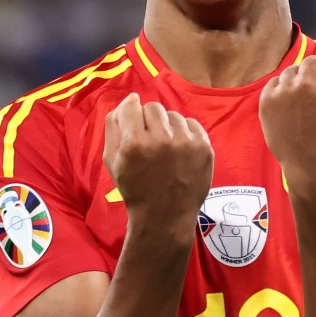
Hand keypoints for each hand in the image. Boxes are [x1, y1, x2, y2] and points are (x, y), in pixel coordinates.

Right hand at [103, 93, 213, 238]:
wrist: (164, 217)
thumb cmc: (134, 188)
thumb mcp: (111, 160)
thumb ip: (114, 126)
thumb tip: (129, 99)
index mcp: (134, 143)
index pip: (132, 106)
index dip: (131, 115)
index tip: (134, 127)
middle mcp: (161, 140)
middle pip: (153, 108)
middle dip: (148, 120)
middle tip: (149, 141)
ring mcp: (186, 143)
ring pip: (173, 115)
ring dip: (167, 127)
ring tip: (165, 149)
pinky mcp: (204, 148)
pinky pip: (191, 124)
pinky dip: (184, 133)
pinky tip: (179, 151)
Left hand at [259, 49, 315, 196]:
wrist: (313, 167)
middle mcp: (306, 82)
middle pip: (312, 60)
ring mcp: (284, 91)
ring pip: (292, 71)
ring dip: (299, 81)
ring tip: (303, 104)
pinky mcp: (267, 101)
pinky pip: (275, 83)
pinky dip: (282, 90)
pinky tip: (290, 108)